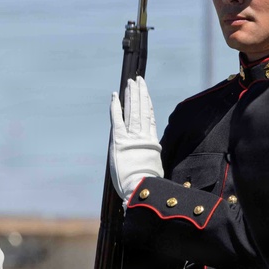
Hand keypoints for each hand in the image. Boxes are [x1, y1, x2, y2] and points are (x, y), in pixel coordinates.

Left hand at [108, 76, 162, 203]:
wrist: (140, 188)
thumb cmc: (146, 185)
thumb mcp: (153, 169)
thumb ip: (151, 161)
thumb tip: (151, 161)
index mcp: (151, 143)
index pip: (149, 118)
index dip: (147, 104)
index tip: (145, 93)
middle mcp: (142, 136)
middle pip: (141, 110)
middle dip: (139, 93)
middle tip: (137, 80)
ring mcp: (131, 137)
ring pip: (132, 110)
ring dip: (131, 95)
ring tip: (130, 82)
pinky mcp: (119, 140)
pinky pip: (117, 119)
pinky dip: (115, 107)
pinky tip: (115, 96)